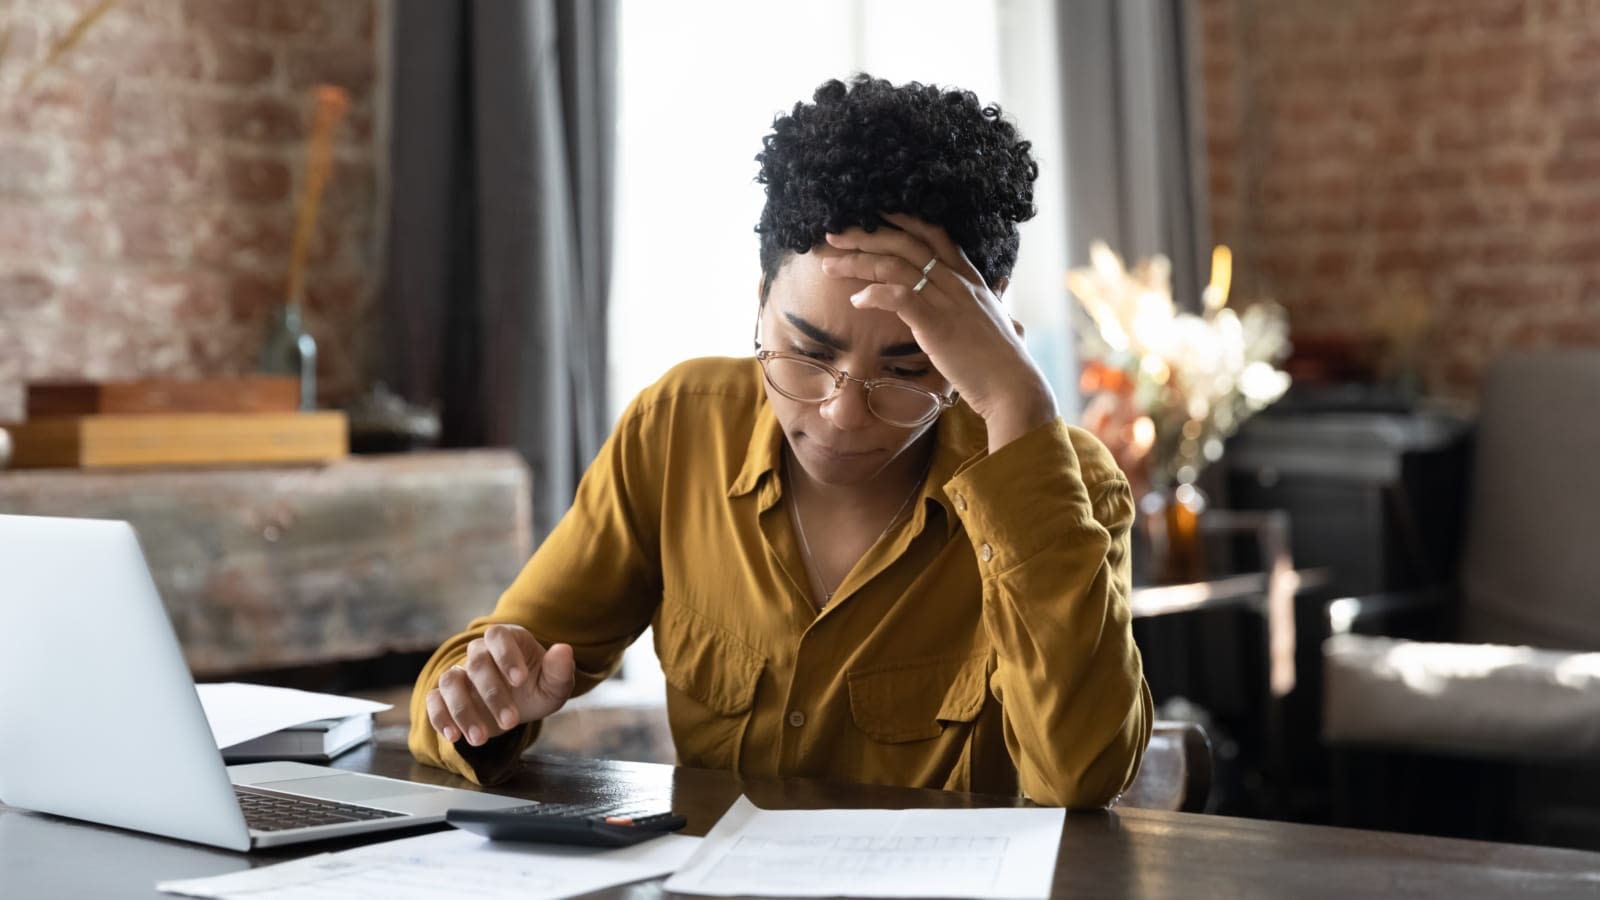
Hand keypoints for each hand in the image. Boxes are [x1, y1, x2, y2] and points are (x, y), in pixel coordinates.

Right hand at [425, 624, 575, 746]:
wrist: (516, 708)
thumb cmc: (536, 689)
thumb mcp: (554, 684)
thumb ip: (560, 669)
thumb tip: (563, 650)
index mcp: (507, 641)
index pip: (498, 635)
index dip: (506, 655)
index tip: (519, 681)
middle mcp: (479, 653)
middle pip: (477, 663)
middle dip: (493, 694)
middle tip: (511, 722)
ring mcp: (460, 673)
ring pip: (450, 681)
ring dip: (463, 710)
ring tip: (480, 739)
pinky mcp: (444, 696)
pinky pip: (433, 700)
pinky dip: (440, 717)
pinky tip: (454, 736)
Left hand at [821, 214, 1055, 447]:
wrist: (1013, 387)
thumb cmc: (1003, 361)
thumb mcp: (1001, 318)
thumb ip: (996, 298)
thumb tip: (1002, 285)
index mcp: (969, 277)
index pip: (933, 234)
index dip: (901, 220)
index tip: (871, 215)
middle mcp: (957, 282)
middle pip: (905, 243)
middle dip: (865, 236)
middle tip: (833, 236)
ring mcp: (948, 300)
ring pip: (895, 266)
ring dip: (857, 262)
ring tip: (829, 266)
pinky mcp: (937, 324)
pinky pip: (899, 297)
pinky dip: (874, 294)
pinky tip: (856, 300)